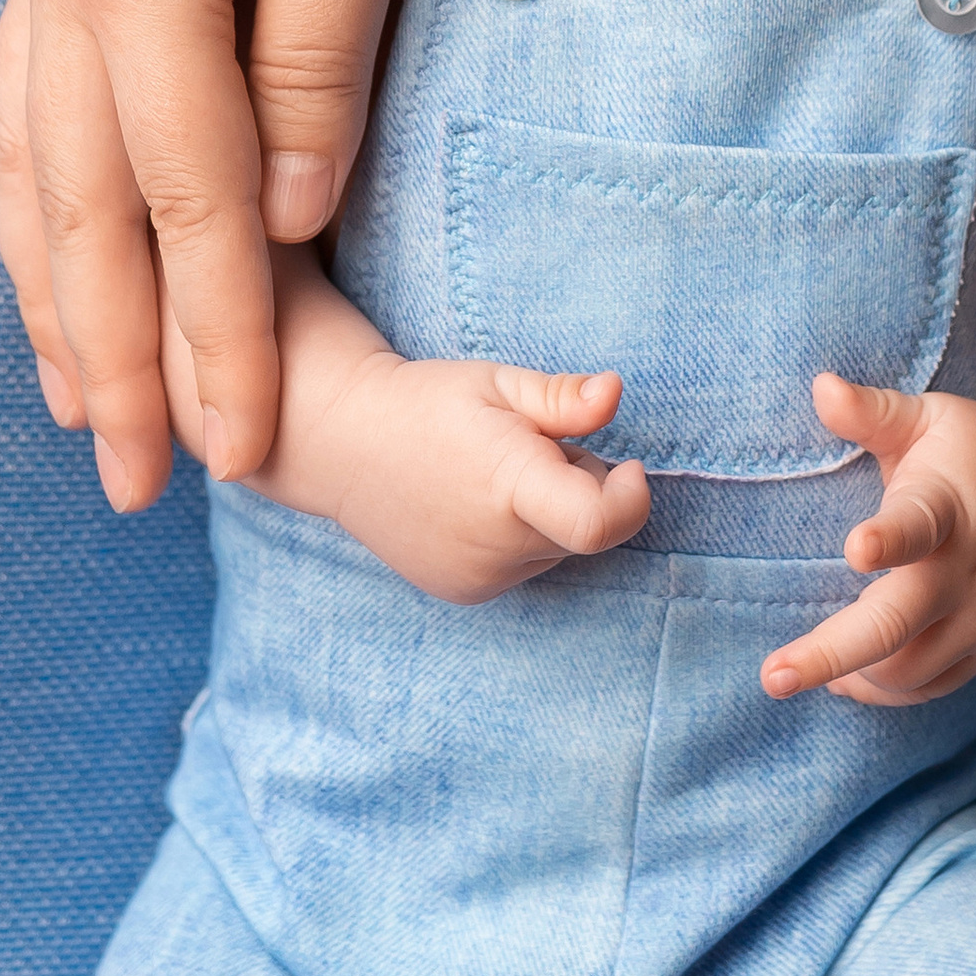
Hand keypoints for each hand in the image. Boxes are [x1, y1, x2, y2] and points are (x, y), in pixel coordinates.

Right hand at [0, 0, 444, 516]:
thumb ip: (317, 57)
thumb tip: (294, 211)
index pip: (187, 206)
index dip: (218, 339)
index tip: (240, 454)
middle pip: (84, 215)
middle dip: (117, 361)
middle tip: (141, 486)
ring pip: (34, 168)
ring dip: (56, 298)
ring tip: (78, 406)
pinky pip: (24, 101)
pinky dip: (32, 199)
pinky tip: (45, 244)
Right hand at [297, 350, 650, 605]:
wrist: (345, 444)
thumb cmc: (428, 402)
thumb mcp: (497, 382)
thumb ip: (562, 398)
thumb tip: (614, 393)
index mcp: (508, 483)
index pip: (598, 524)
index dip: (631, 499)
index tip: (628, 466)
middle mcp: (496, 543)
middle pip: (587, 528)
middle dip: (579, 485)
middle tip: (530, 447)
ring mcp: (479, 576)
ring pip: (558, 547)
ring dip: (547, 513)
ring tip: (490, 476)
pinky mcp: (467, 592)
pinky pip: (526, 566)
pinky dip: (518, 537)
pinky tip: (473, 505)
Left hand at [760, 373, 975, 706]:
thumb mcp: (930, 417)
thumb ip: (873, 412)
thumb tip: (819, 386)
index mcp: (949, 506)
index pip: (919, 525)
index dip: (887, 539)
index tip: (854, 547)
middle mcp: (968, 570)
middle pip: (900, 626)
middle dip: (833, 654)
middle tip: (773, 675)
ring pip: (909, 670)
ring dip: (851, 674)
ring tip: (794, 669)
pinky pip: (932, 686)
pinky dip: (886, 690)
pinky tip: (847, 678)